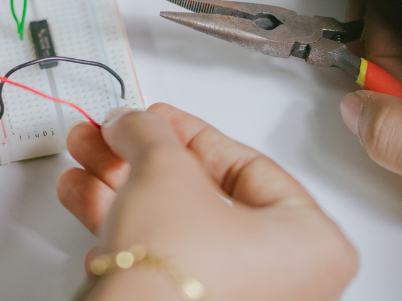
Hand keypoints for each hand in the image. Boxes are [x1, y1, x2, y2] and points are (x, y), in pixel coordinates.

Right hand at [58, 103, 356, 299]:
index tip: (156, 119)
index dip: (187, 132)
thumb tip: (135, 123)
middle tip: (117, 139)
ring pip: (176, 228)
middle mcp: (289, 282)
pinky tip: (88, 202)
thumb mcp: (165, 168)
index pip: (246, 165)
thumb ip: (150, 131)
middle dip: (144, 160)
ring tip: (89, 164)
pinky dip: (125, 230)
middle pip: (204, 196)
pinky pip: (162, 261)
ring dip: (123, 188)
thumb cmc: (178, 276)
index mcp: (314, 244)